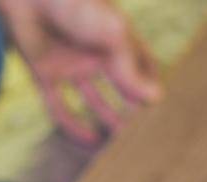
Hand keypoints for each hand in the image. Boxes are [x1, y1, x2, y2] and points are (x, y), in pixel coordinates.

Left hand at [0, 0, 161, 144]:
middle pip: (120, 85)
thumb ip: (131, 68)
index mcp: (116, 37)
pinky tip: (89, 141)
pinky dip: (73, 125)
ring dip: (107, 117)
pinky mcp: (45, 75)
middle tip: (144, 132)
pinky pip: (60, 107)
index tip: (161, 107)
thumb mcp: (112, 35)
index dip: (151, 82)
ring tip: (120, 143)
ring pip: (93, 99)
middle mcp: (95, 52)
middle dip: (132, 106)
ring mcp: (71, 65)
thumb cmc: (76, 5)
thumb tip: (154, 99)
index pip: (142, 63)